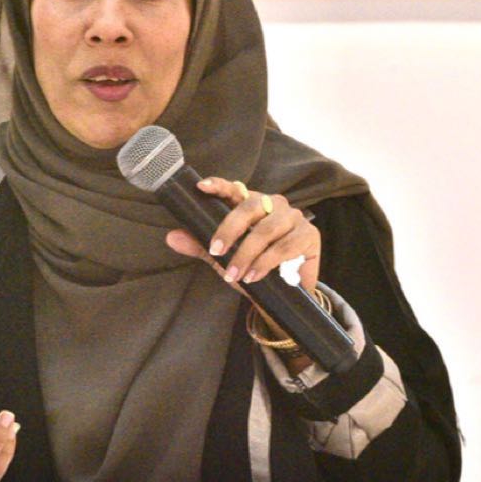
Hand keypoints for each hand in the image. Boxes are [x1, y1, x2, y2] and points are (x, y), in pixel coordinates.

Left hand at [164, 176, 320, 293]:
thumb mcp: (224, 258)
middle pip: (250, 207)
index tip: (201, 187)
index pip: (235, 189)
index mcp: (252, 204)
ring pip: (266, 230)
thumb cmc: (253, 267)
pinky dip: (265, 263)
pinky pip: (284, 247)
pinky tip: (254, 276)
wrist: (284, 295)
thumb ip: (200, 246)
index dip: (219, 186)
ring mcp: (293, 218)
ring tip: (234, 274)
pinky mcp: (308, 235)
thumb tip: (172, 237)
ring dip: (246, 253)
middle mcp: (274, 205)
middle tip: (215, 250)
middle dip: (229, 229)